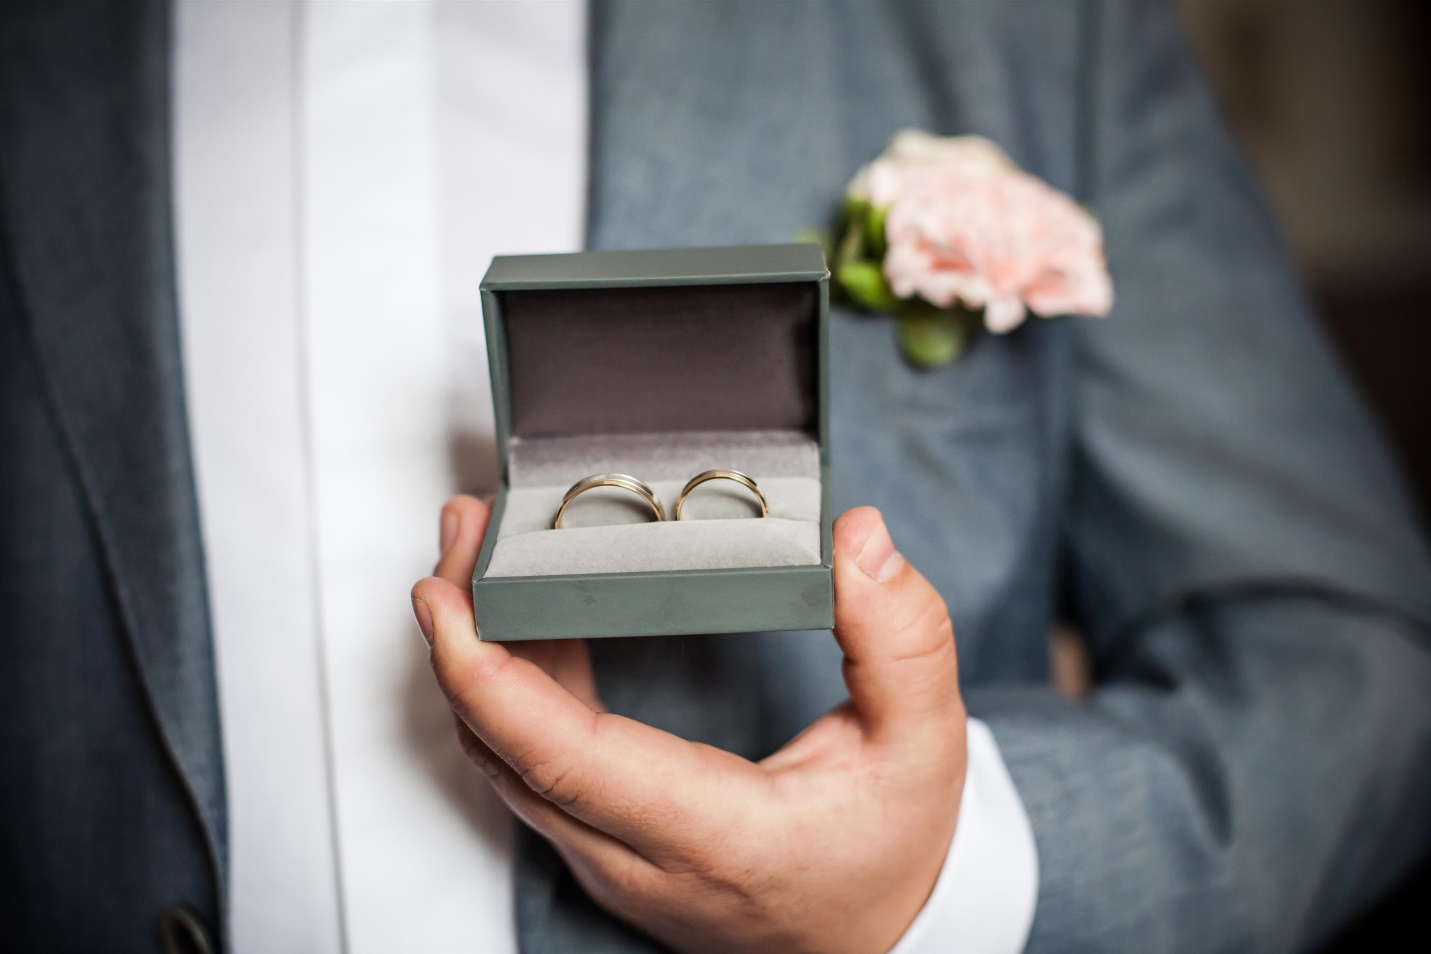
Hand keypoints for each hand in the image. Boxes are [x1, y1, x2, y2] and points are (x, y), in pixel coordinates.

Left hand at [412, 496, 967, 953]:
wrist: (877, 936)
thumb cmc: (890, 846)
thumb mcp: (924, 744)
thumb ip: (901, 638)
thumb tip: (857, 539)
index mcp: (713, 833)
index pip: (565, 758)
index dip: (486, 675)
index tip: (445, 598)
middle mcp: (636, 856)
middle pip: (505, 745)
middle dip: (461, 631)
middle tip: (464, 529)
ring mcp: (608, 855)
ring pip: (506, 754)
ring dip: (477, 651)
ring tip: (480, 552)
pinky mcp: (603, 840)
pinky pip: (532, 760)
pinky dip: (509, 684)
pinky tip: (522, 614)